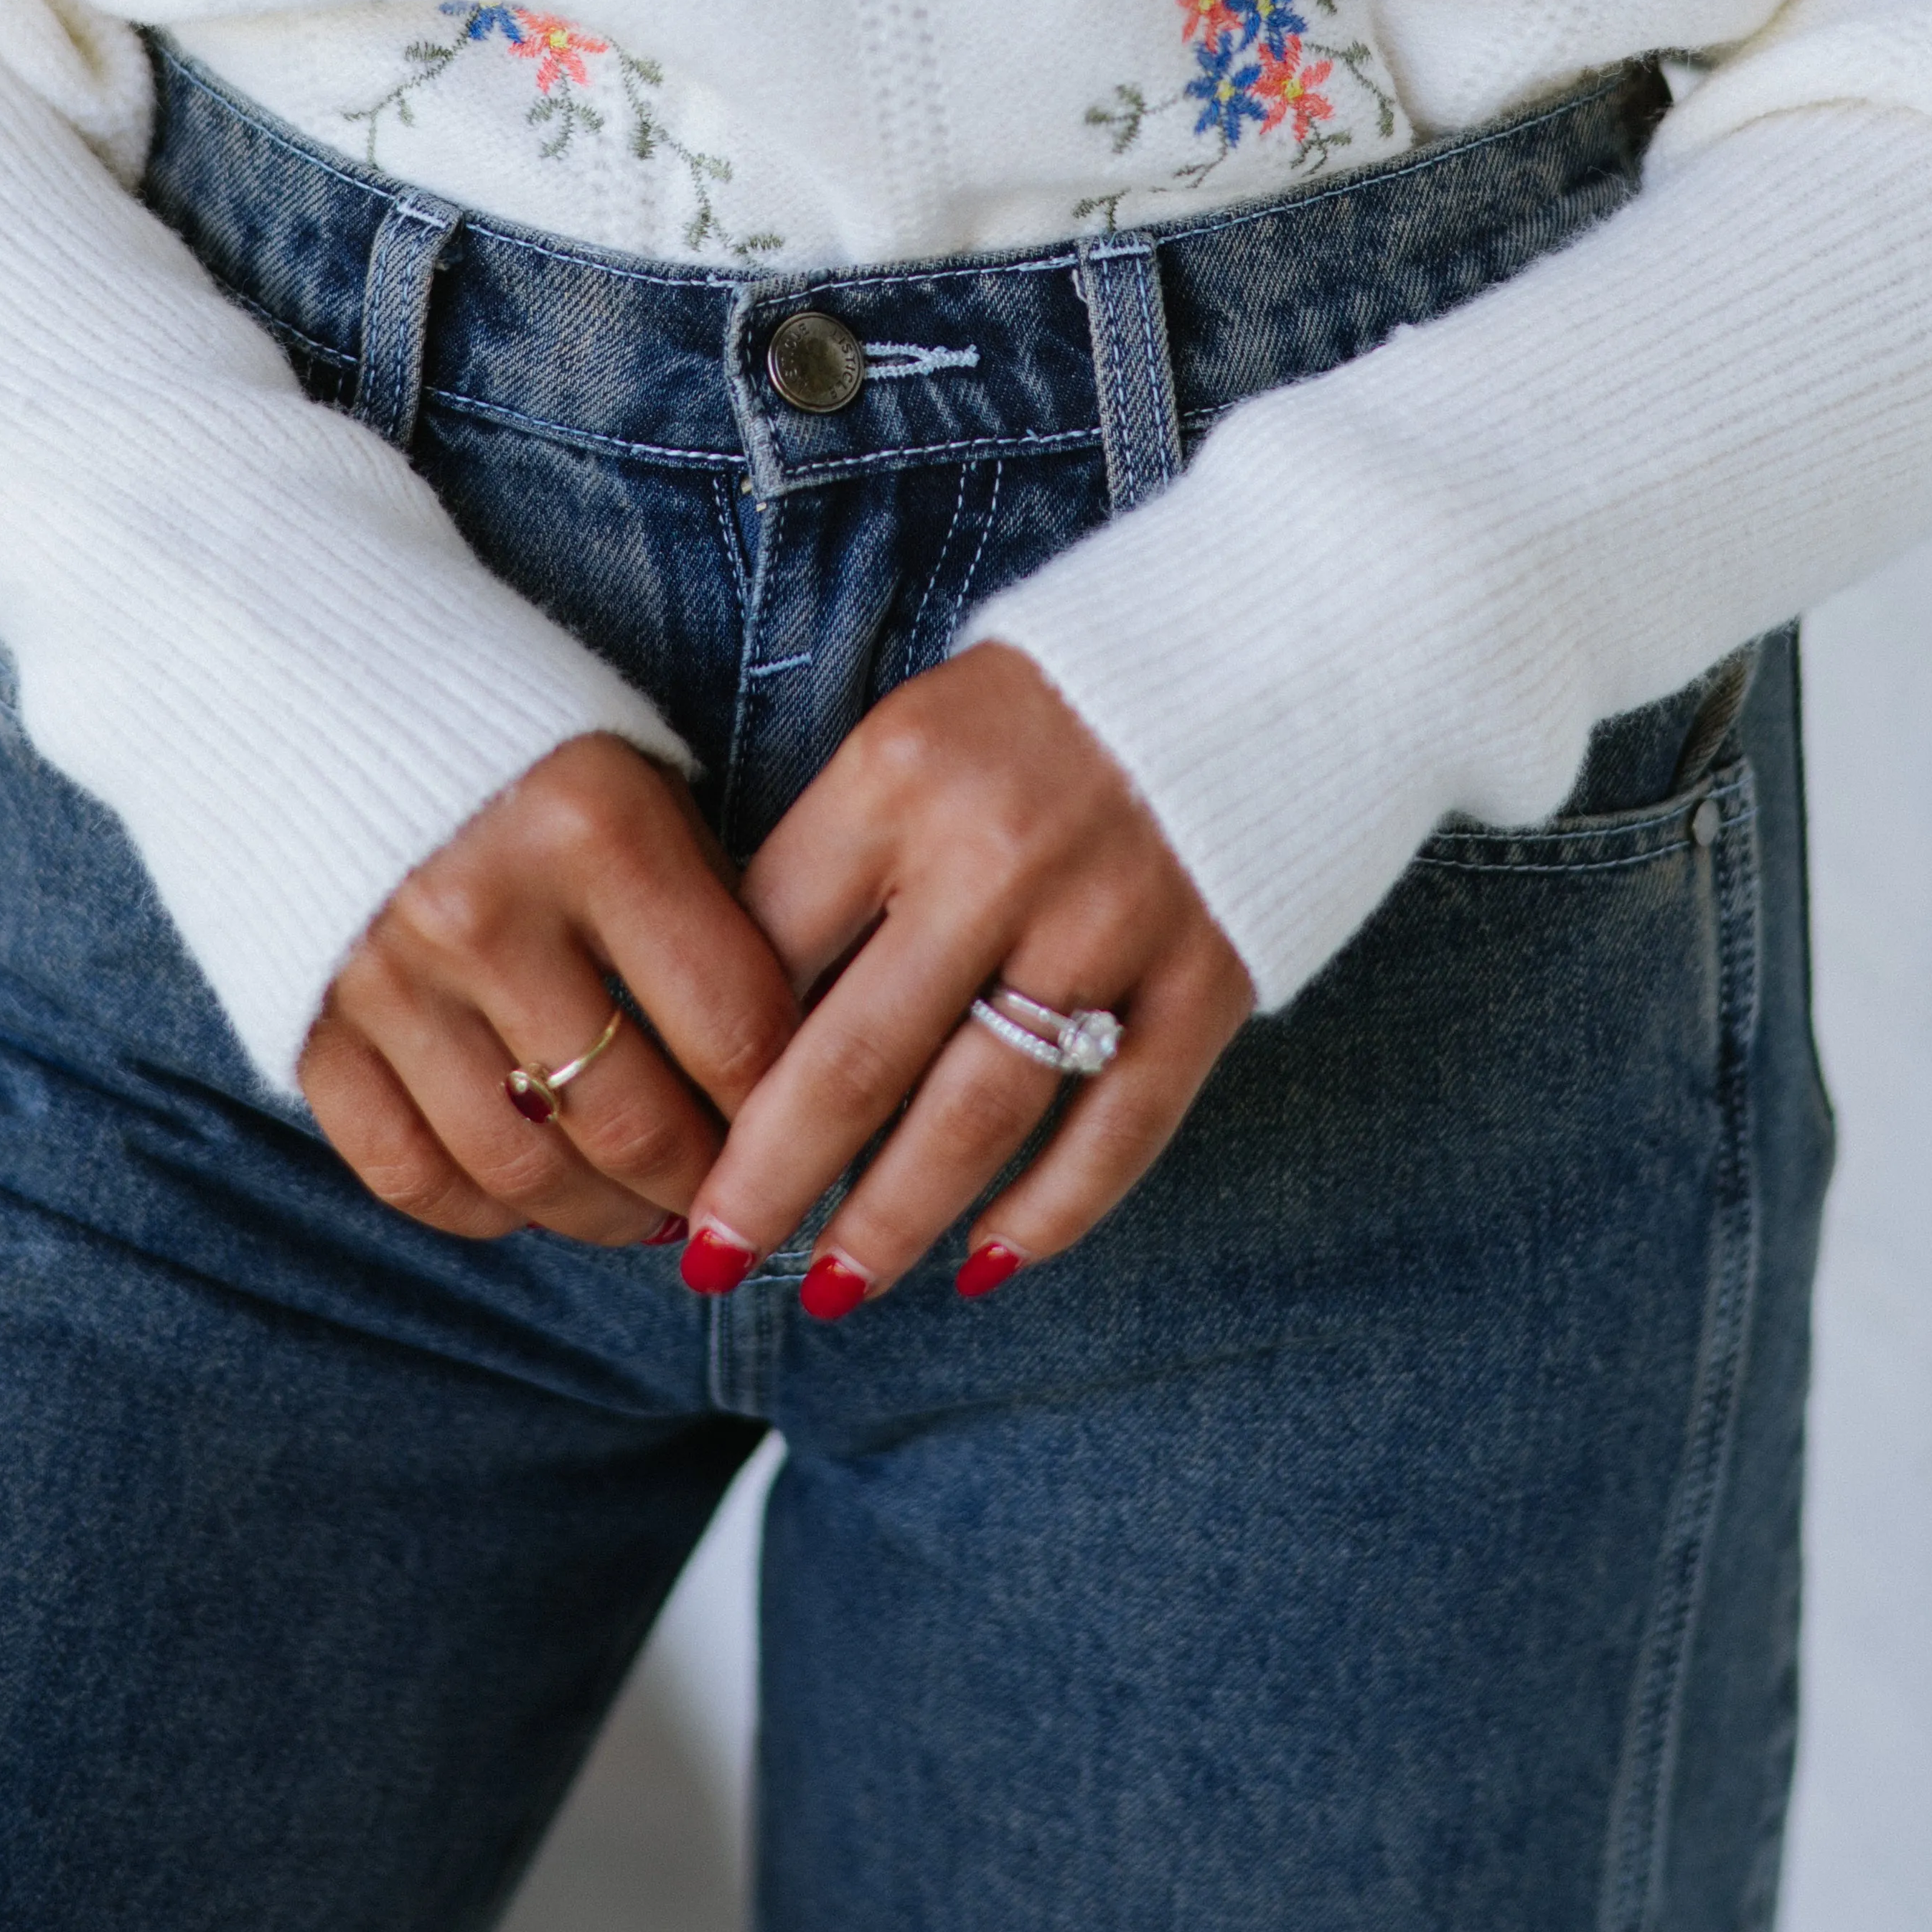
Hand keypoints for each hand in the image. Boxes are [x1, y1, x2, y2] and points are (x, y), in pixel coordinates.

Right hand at [298, 736, 801, 1246]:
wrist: (303, 677)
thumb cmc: (510, 731)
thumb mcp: (632, 772)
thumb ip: (701, 901)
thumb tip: (781, 1055)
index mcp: (591, 825)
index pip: (734, 1025)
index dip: (789, 1104)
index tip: (805, 1125)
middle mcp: (483, 908)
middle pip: (633, 1121)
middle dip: (704, 1182)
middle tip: (733, 1191)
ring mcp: (384, 977)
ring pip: (526, 1172)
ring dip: (606, 1216)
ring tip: (648, 1209)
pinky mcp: (308, 1026)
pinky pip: (410, 1175)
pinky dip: (485, 1212)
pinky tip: (532, 1193)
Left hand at [682, 644, 1252, 1308]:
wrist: (1260, 643)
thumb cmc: (1045, 705)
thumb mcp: (912, 735)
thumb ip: (839, 859)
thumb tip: (750, 1027)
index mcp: (901, 775)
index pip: (772, 945)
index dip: (712, 1059)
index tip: (671, 1133)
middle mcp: (997, 853)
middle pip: (855, 1057)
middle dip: (769, 1180)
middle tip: (709, 1260)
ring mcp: (1110, 921)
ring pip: (978, 1116)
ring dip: (893, 1221)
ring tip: (829, 1288)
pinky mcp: (1206, 977)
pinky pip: (1118, 1127)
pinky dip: (1051, 1213)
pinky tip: (986, 1266)